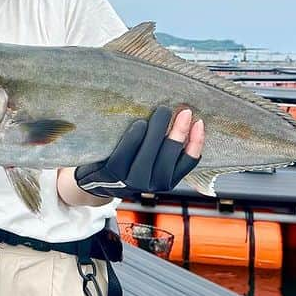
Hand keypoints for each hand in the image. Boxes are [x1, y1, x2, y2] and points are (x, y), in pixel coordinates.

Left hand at [74, 106, 203, 198]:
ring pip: (150, 155)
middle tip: (183, 111)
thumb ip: (166, 147)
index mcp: (166, 181)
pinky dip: (135, 137)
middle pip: (170, 155)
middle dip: (179, 131)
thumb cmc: (129, 162)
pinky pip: (125, 154)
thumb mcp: (152, 161)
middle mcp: (151, 185)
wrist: (97, 180)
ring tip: (163, 111)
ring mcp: (130, 181)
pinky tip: (140, 124)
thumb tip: (186, 118)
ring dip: (158, 131)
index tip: (199, 122)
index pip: (188, 162)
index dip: (196, 142)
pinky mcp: (111, 173)